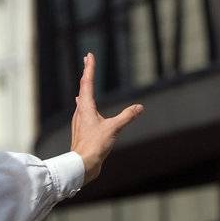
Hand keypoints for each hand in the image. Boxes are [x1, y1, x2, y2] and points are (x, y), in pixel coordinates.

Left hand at [70, 52, 143, 183]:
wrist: (82, 165)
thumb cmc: (95, 146)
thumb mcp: (114, 129)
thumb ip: (127, 116)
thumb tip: (140, 107)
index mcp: (86, 108)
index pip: (87, 82)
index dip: (90, 68)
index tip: (89, 55)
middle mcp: (80, 112)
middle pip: (83, 88)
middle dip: (87, 73)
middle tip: (87, 60)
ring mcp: (79, 121)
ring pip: (81, 100)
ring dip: (84, 88)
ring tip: (85, 81)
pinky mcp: (81, 130)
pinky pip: (82, 111)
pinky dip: (84, 103)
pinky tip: (82, 107)